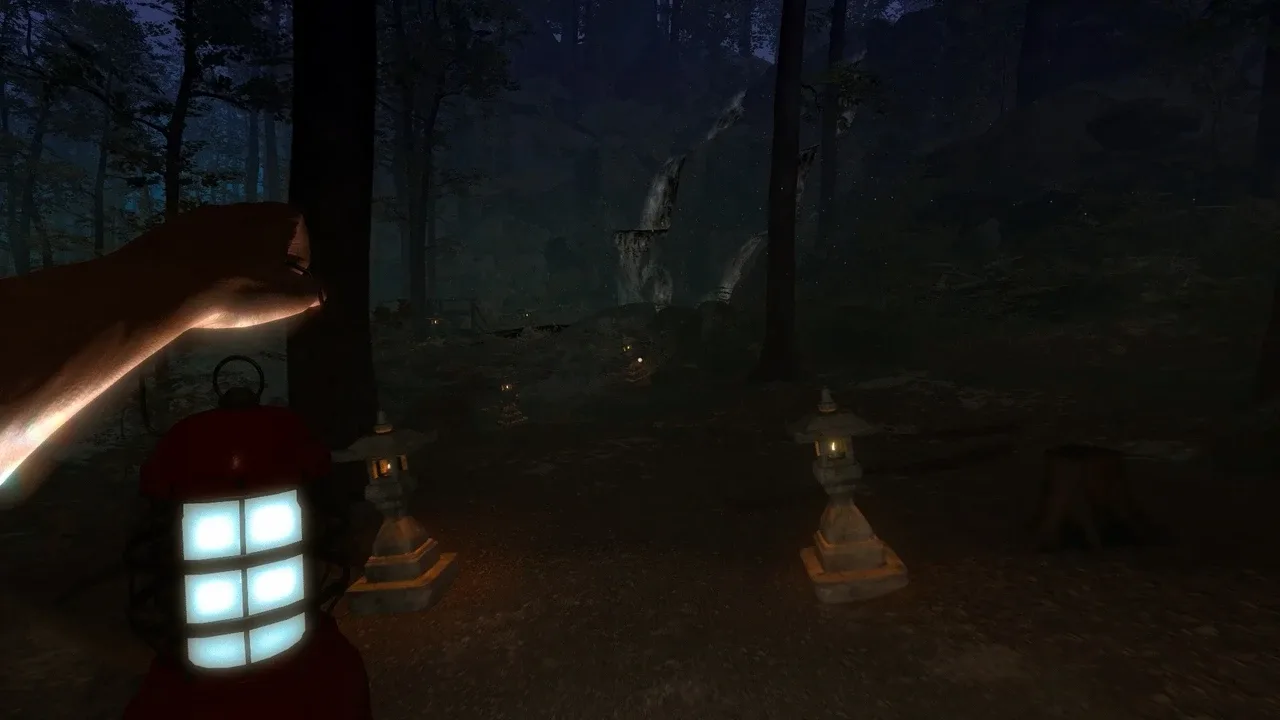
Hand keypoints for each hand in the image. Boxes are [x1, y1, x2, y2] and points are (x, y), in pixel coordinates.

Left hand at [116, 202, 322, 329]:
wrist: (162, 283)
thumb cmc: (236, 290)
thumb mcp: (286, 300)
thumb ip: (310, 294)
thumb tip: (318, 292)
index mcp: (274, 219)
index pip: (299, 227)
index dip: (300, 254)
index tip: (291, 280)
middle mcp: (242, 208)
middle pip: (264, 229)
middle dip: (266, 256)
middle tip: (260, 287)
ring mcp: (205, 214)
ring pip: (231, 235)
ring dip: (235, 257)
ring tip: (227, 287)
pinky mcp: (174, 226)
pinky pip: (199, 241)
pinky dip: (204, 259)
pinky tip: (198, 284)